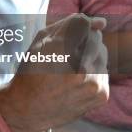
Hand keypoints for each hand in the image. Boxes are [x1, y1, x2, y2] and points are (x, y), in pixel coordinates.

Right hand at [0, 14, 108, 131]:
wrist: (28, 108)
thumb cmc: (32, 69)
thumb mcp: (41, 39)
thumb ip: (70, 24)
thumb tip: (102, 23)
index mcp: (61, 49)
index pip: (84, 23)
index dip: (75, 27)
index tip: (67, 37)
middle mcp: (81, 66)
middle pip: (96, 37)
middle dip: (83, 42)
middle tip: (66, 56)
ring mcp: (93, 83)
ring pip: (102, 53)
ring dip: (89, 57)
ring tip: (70, 70)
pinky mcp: (102, 95)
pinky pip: (104, 71)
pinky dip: (93, 73)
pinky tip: (76, 82)